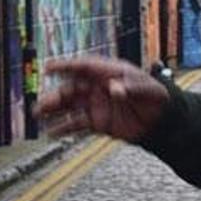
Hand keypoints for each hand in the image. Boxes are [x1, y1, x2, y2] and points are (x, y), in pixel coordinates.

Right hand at [35, 57, 168, 141]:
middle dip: (55, 96)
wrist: (161, 119)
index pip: (84, 66)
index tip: (49, 67)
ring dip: (54, 111)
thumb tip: (114, 89)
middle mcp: (98, 88)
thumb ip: (130, 88)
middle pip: (71, 89)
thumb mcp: (146, 88)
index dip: (66, 66)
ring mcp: (96, 105)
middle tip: (41, 104)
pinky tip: (51, 133)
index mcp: (109, 73)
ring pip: (70, 107)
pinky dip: (64, 128)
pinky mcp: (98, 122)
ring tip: (38, 116)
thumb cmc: (155, 95)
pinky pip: (77, 124)